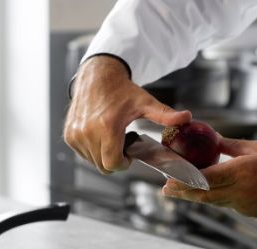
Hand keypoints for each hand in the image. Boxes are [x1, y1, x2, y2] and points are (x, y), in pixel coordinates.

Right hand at [63, 56, 190, 173]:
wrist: (97, 75)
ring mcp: (75, 134)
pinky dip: (92, 149)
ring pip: (93, 162)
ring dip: (104, 154)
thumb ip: (165, 115)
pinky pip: (83, 154)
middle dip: (115, 159)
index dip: (123, 163)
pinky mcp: (69, 135)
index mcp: (107, 126)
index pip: (113, 164)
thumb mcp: (145, 103)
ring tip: (111, 135)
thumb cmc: (122, 91)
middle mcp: (87, 132)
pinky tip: (99, 133)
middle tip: (122, 141)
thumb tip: (187, 118)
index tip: (129, 153)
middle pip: (103, 166)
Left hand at [162, 138, 256, 217]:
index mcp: (241, 172)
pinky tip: (205, 192)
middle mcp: (239, 191)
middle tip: (165, 189)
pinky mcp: (247, 212)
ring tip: (177, 191)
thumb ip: (231, 146)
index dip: (185, 179)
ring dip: (194, 196)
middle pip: (202, 194)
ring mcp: (242, 205)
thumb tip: (211, 139)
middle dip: (182, 192)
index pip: (206, 178)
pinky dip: (212, 198)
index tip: (169, 177)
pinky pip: (225, 204)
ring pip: (212, 201)